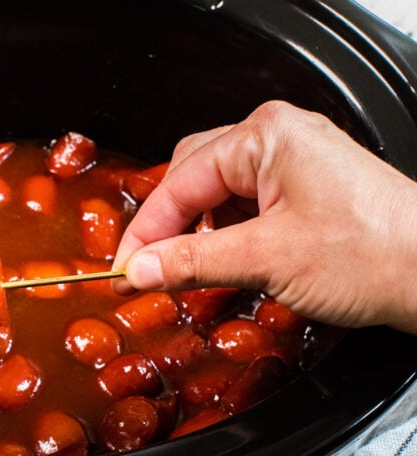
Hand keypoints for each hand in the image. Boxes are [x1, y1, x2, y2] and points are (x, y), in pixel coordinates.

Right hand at [112, 100, 416, 333]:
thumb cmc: (376, 254)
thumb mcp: (267, 259)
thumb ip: (192, 262)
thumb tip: (140, 268)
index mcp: (265, 137)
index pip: (180, 182)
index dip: (146, 231)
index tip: (125, 268)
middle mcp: (277, 140)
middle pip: (193, 179)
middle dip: (170, 227)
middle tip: (151, 270)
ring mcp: (292, 163)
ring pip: (217, 195)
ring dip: (199, 235)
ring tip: (194, 272)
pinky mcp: (303, 190)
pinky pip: (246, 206)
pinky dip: (227, 238)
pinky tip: (228, 266)